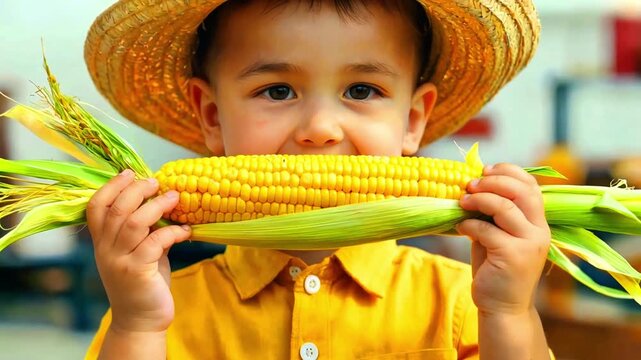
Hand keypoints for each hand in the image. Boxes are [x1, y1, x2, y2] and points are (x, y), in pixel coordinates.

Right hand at [87, 169, 190, 332]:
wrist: (141, 320)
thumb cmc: (143, 282)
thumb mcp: (139, 251)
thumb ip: (145, 229)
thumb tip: (163, 200)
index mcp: (102, 241)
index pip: (95, 206)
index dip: (111, 186)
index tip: (130, 172)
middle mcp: (106, 249)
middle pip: (117, 209)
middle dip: (137, 190)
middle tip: (156, 182)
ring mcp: (119, 261)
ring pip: (135, 222)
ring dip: (157, 206)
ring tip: (174, 197)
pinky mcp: (137, 272)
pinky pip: (155, 242)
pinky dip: (173, 231)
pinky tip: (186, 230)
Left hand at [457, 163, 550, 315]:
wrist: (502, 307)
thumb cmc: (496, 267)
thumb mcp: (498, 235)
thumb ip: (494, 213)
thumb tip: (472, 184)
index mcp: (538, 222)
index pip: (531, 185)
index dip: (508, 171)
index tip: (485, 170)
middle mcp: (539, 231)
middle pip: (520, 191)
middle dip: (492, 182)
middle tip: (470, 184)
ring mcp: (528, 244)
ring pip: (504, 207)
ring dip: (478, 200)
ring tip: (462, 202)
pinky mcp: (513, 257)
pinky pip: (487, 230)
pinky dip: (469, 225)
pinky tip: (460, 228)